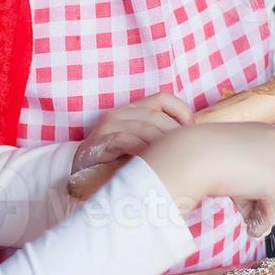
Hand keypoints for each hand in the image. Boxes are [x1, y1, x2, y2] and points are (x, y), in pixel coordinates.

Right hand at [72, 91, 192, 172]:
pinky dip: (141, 151)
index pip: (163, 99)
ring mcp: (109, 126)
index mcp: (133, 110)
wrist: (82, 175)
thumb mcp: (141, 145)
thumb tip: (192, 141)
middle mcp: (121, 113)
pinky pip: (126, 141)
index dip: (181, 111)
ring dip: (160, 145)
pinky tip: (150, 163)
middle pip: (156, 116)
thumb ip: (159, 139)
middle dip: (174, 135)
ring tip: (170, 161)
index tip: (191, 131)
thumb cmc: (117, 162)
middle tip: (184, 153)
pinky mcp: (100, 142)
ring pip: (144, 127)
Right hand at [142, 123, 274, 237]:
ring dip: (259, 209)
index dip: (258, 182)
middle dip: (260, 198)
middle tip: (245, 209)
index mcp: (270, 132)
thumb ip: (250, 168)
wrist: (194, 154)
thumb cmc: (205, 152)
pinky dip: (260, 221)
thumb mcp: (233, 154)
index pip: (273, 165)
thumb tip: (261, 198)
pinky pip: (272, 211)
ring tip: (245, 218)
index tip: (246, 192)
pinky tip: (249, 227)